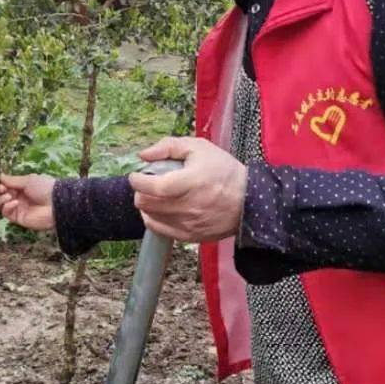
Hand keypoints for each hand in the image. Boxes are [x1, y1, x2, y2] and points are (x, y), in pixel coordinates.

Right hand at [0, 173, 55, 232]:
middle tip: (2, 189)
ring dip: (1, 199)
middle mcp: (19, 198)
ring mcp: (19, 208)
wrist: (57, 204)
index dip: (0, 184)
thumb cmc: (45, 188)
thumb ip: (12, 180)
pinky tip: (15, 202)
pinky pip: (7, 213)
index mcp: (22, 187)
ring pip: (1, 205)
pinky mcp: (19, 218)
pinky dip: (7, 207)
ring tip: (8, 195)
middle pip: (1, 195)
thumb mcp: (27, 180)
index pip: (5, 186)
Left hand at [127, 136, 246, 242]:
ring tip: (155, 195)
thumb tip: (144, 155)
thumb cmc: (224, 172)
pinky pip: (159, 229)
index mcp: (190, 182)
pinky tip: (159, 209)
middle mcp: (187, 206)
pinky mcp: (188, 236)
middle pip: (146, 203)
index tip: (136, 175)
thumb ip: (169, 147)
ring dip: (146, 204)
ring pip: (149, 217)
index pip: (153, 186)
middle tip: (147, 184)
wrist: (248, 201)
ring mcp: (187, 224)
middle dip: (140, 191)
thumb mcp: (199, 148)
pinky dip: (153, 218)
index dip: (138, 180)